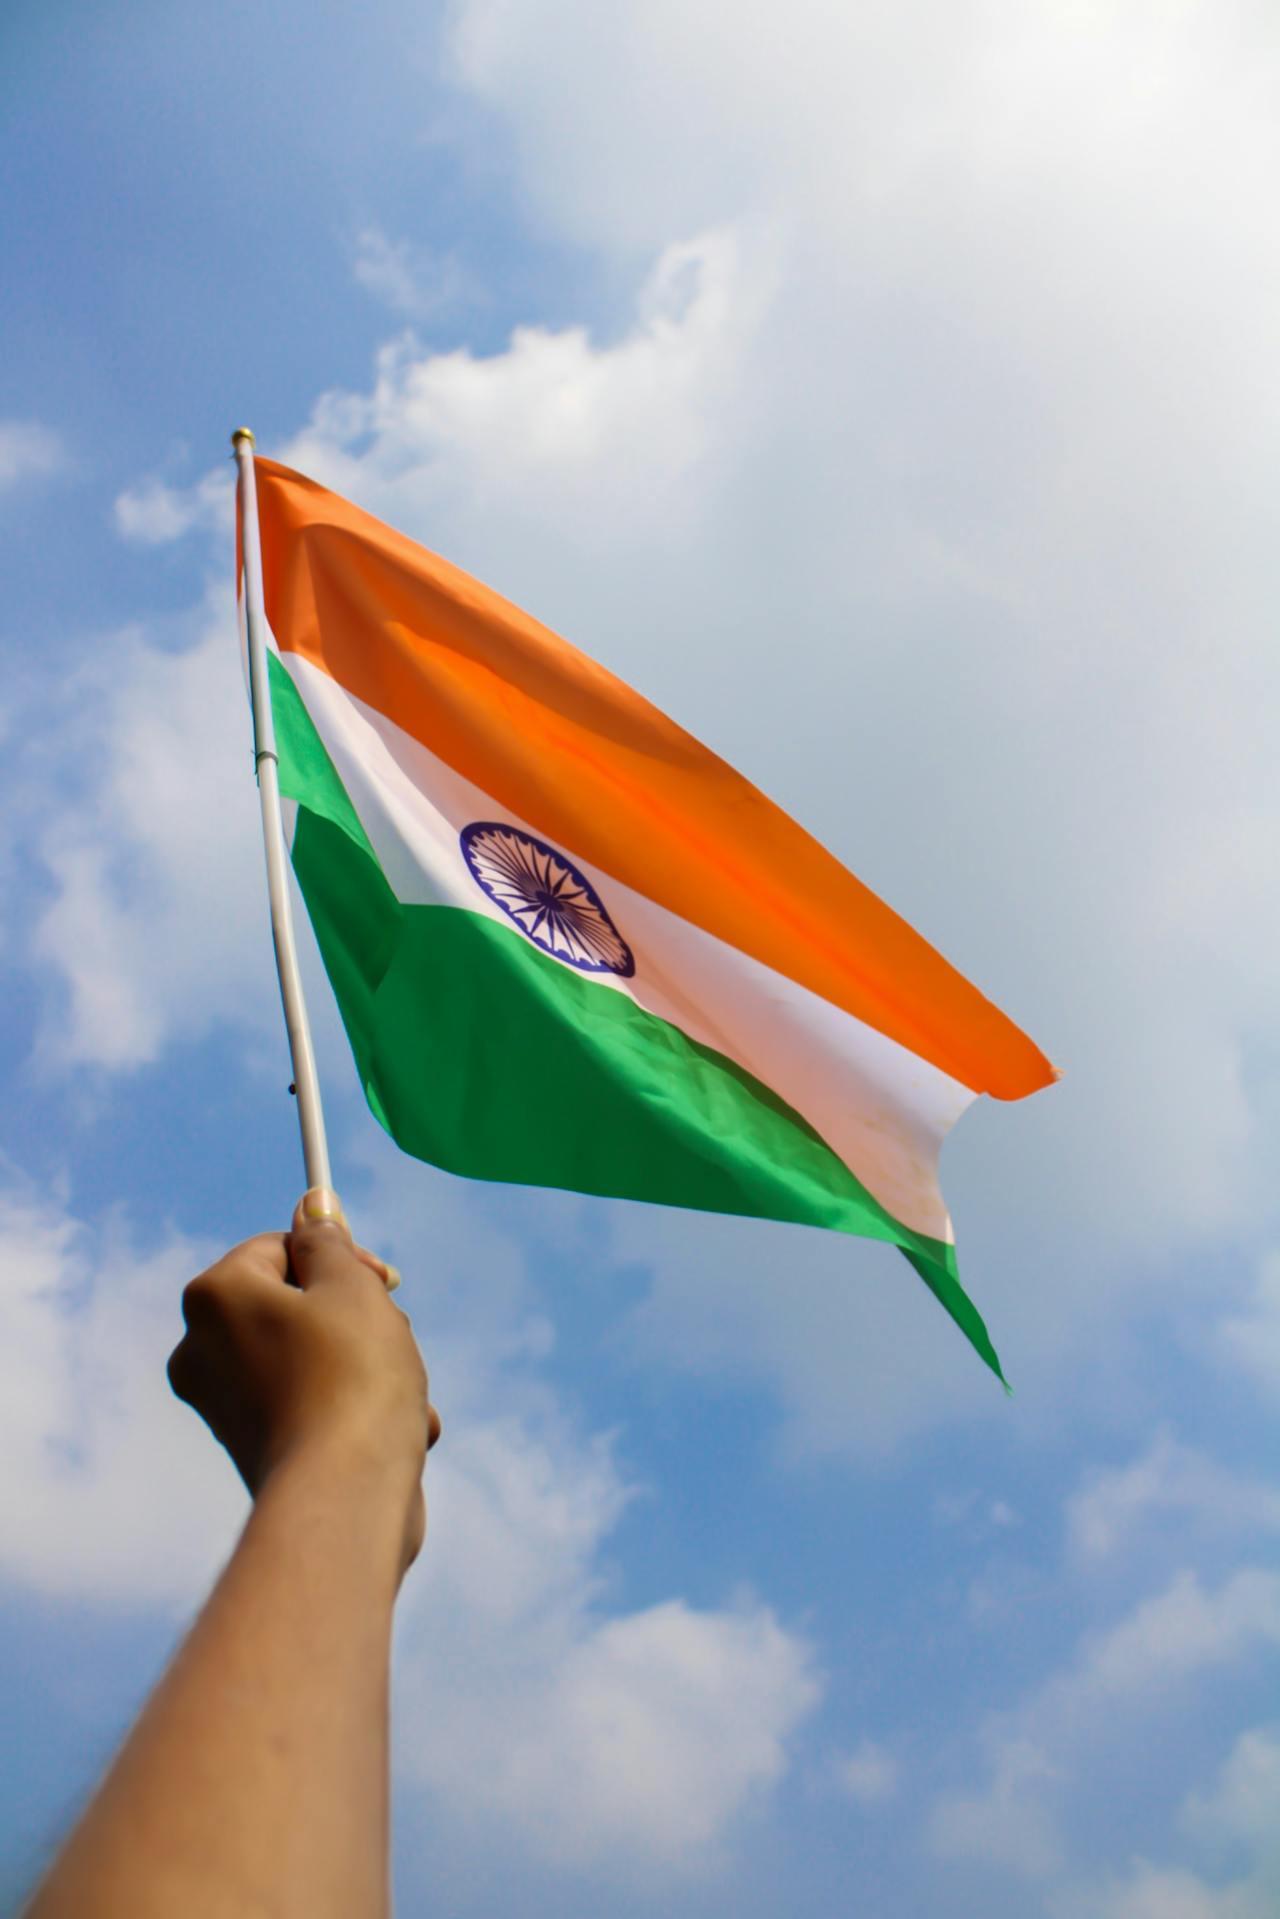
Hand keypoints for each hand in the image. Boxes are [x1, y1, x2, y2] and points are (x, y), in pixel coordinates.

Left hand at [168, 1191, 440, 1574]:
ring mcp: (224, 1405)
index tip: (385, 1282)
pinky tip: (398, 1430)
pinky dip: (358, 1412)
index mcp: (215, 1296)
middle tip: (394, 1336)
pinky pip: (315, 1407)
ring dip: (371, 1368)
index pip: (282, 1247)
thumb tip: (313, 1204)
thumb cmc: (351, 1376)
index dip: (342, 1259)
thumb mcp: (351, 1287)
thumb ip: (329, 1242)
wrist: (345, 1497)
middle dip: (358, 1318)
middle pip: (296, 1303)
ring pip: (315, 1357)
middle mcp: (202, 1349)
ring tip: (401, 1394)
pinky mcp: (254, 1450)